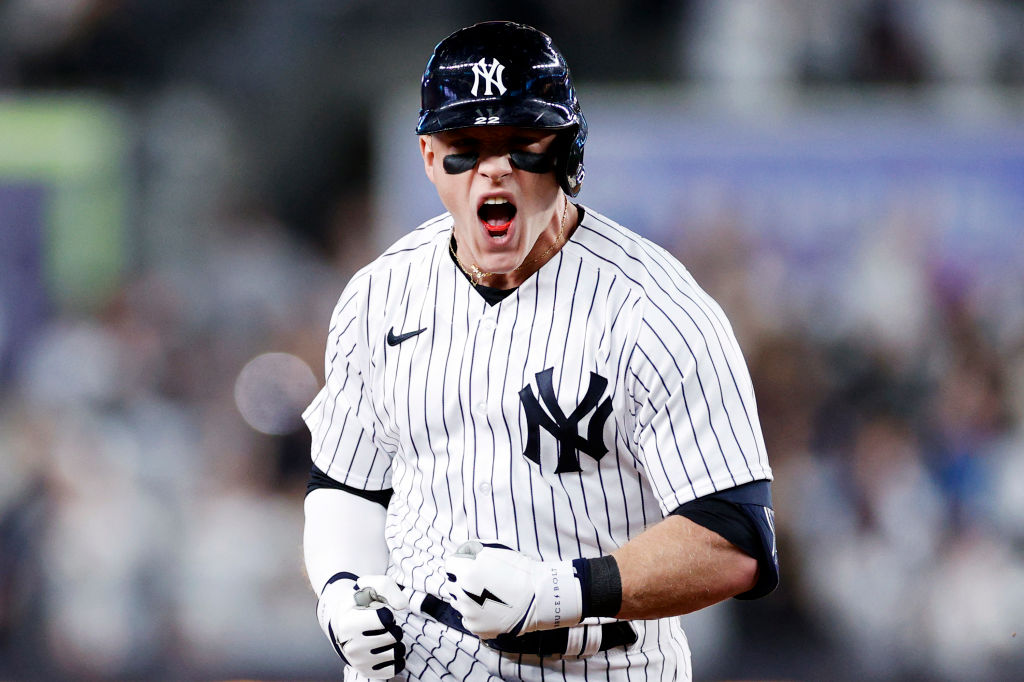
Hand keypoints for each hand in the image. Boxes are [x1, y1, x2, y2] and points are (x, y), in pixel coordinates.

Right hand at [316, 573, 408, 677]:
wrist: (344, 621)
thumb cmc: (362, 603)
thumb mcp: (371, 586)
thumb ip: (388, 588)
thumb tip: (401, 605)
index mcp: (349, 623)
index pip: (386, 619)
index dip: (388, 612)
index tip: (380, 611)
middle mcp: (351, 646)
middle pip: (393, 636)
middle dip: (394, 627)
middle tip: (383, 625)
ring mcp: (359, 661)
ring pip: (396, 652)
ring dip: (397, 642)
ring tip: (385, 635)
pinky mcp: (367, 672)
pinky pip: (395, 668)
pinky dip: (398, 658)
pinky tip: (388, 648)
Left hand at [444, 541, 582, 638]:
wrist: (538, 597)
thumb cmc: (519, 570)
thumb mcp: (495, 550)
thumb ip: (472, 550)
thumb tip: (460, 554)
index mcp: (466, 572)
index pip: (450, 565)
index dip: (460, 564)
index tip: (469, 566)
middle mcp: (463, 593)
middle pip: (451, 584)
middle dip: (461, 581)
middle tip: (479, 581)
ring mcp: (468, 613)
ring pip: (458, 603)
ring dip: (466, 598)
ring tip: (486, 596)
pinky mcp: (476, 627)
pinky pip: (467, 619)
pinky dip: (474, 615)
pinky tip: (489, 610)